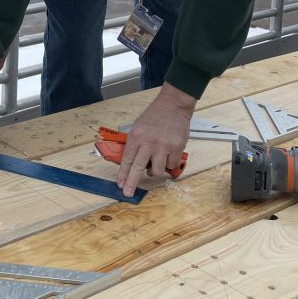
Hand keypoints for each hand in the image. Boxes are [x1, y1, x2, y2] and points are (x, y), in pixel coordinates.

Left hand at [117, 82, 196, 196]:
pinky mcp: (177, 148)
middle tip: (128, 193)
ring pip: (157, 170)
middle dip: (132, 182)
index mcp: (136, 136)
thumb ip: (135, 144)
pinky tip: (167, 156)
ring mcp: (163, 146)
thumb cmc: (154, 117)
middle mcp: (148, 142)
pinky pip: (171, 165)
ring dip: (154, 171)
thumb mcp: (138, 126)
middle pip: (138, 168)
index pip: (127, 159)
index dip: (123, 174)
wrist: (172, 105)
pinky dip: (168, 164)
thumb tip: (131, 164)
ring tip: (155, 164)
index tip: (120, 184)